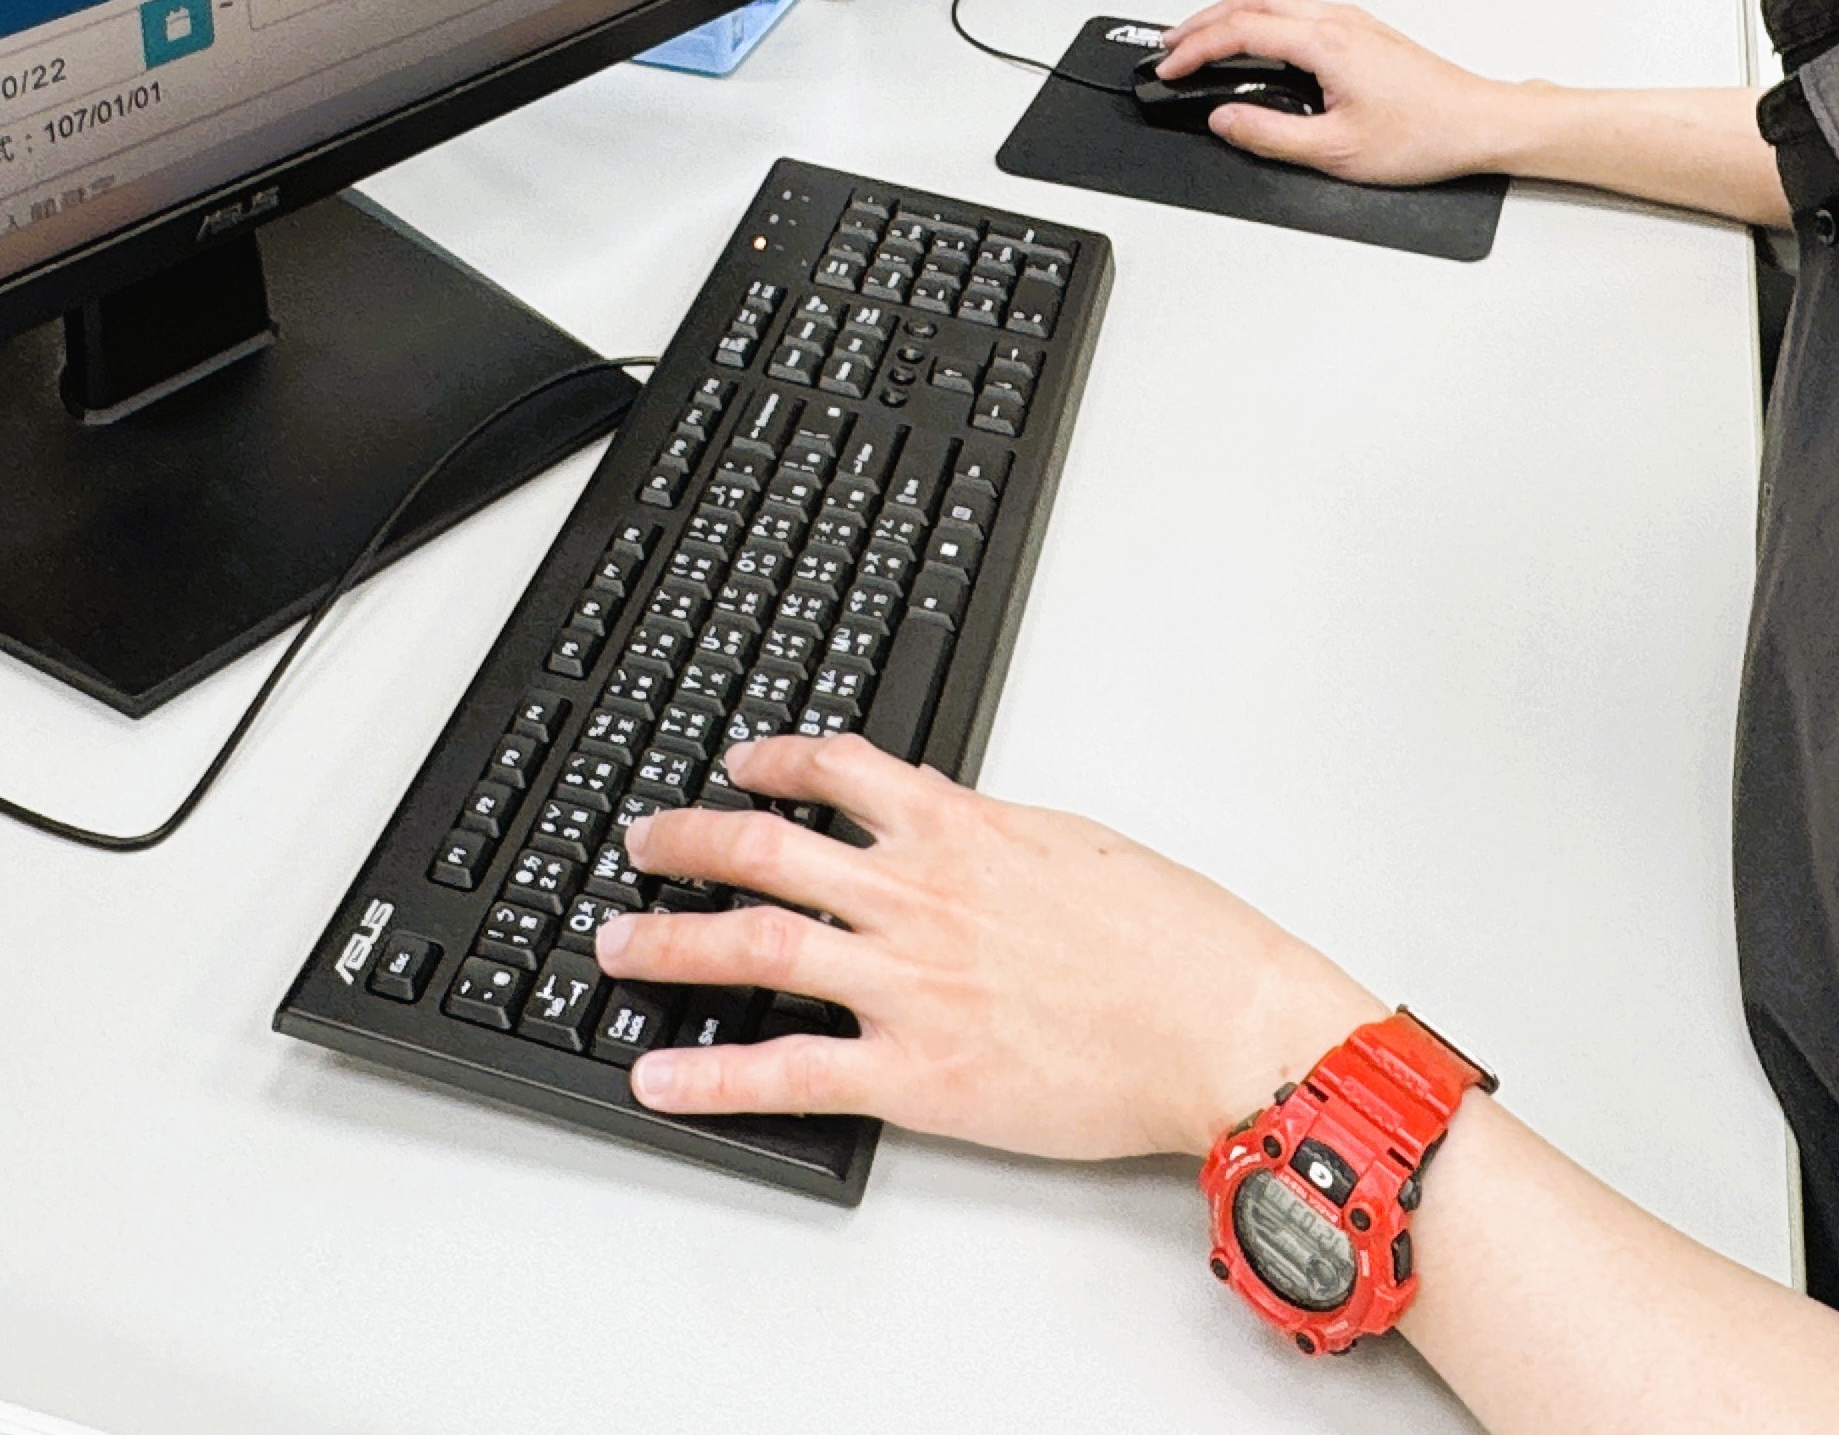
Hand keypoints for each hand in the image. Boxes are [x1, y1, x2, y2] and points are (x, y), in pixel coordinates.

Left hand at [598, 730, 1382, 1161]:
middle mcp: (918, 896)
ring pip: (755, 947)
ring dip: (671, 942)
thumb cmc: (1178, 941)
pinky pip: (788, 1072)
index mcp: (961, 831)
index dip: (772, 761)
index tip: (738, 763)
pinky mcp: (917, 1074)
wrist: (1223, 1022)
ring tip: (616, 945)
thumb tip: (954, 828)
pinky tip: (661, 1078)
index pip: (838, 770)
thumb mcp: (1079, 845)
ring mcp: (908, 984)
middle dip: (686, 843)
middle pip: (766, 850)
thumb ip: (998, 837)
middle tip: (639, 845)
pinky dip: (711, 1076)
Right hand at [1149, 0, 1538, 187]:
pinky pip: (1296, 11)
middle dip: (1202, 20)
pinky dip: (1259, 21)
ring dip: (1229, 17)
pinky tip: (1253, 45)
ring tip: (1201, 43)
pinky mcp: (1362, 31)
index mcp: (1327, 42)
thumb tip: (1226, 120)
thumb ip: (1271, 135)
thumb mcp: (1338, 151)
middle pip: (1250, 0)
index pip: (1240, 30)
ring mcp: (1352, 21)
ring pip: (1273, 0)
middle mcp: (1338, 21)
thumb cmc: (1427, 133)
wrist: (1480, 123)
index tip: (1170, 68)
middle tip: (1170, 46)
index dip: (1195, 48)